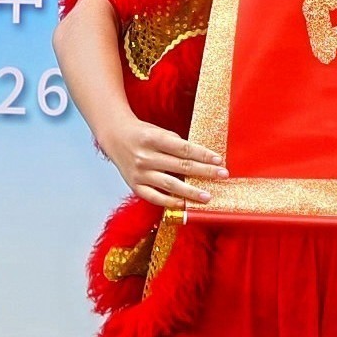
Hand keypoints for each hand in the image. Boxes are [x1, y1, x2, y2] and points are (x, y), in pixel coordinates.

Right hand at [92, 113, 224, 212]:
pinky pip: (154, 197)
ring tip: (207, 196)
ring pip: (169, 184)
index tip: (219, 160)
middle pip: (180, 166)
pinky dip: (169, 202)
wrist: (115, 137)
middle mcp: (145, 156)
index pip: (183, 148)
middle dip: (204, 171)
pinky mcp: (135, 185)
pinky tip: (183, 204)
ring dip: (191, 191)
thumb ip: (176, 144)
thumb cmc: (142, 134)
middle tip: (222, 175)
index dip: (202, 154)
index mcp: (152, 139)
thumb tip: (201, 158)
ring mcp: (139, 173)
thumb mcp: (158, 132)